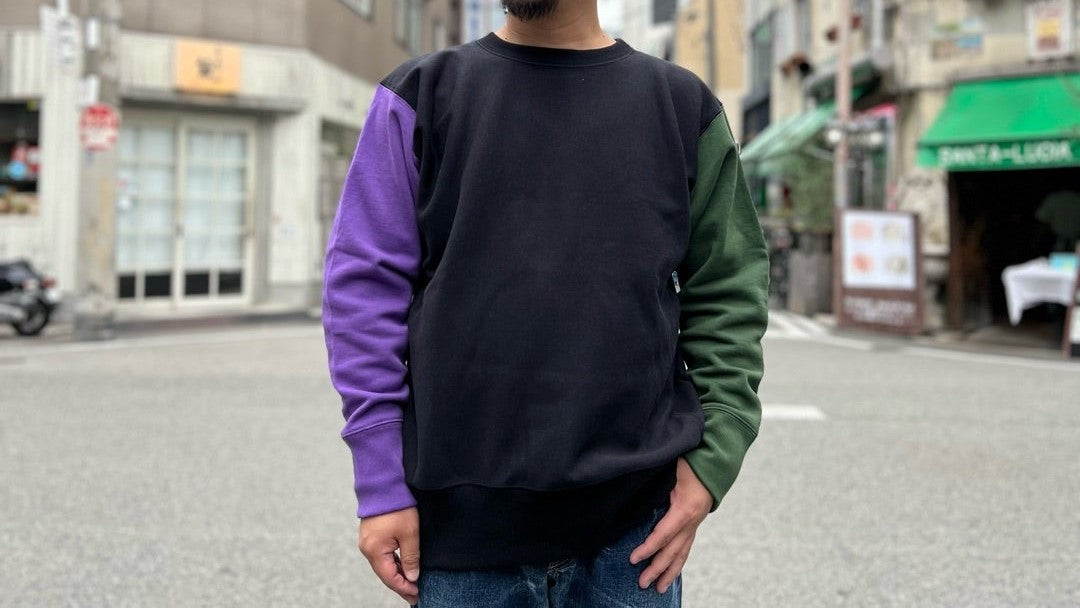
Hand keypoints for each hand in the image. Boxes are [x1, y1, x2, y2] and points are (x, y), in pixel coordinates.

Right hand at [358, 507, 420, 604]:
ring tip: (411, 583)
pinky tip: (402, 567)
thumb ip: (410, 557)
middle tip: (415, 594)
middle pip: (385, 573)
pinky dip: (392, 563)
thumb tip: (412, 577)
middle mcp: (367, 549)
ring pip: (383, 565)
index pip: (390, 577)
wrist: (384, 484)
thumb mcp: (410, 533)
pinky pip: (382, 555)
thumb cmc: (397, 507)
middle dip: (401, 584)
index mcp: (375, 550)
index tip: (416, 595)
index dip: (404, 588)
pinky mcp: (371, 536)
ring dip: (397, 574)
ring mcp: (368, 542)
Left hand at [629, 456, 712, 593]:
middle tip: (642, 583)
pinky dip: (678, 562)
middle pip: (673, 551)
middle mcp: (692, 521)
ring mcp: (695, 524)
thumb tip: (634, 494)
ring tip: (659, 589)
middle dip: (657, 569)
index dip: (648, 549)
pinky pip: (686, 547)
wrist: (714, 461)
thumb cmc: (690, 462)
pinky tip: (671, 572)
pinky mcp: (694, 524)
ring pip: (682, 553)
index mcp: (685, 510)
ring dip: (670, 572)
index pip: (663, 535)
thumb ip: (655, 484)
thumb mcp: (671, 470)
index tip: (633, 559)